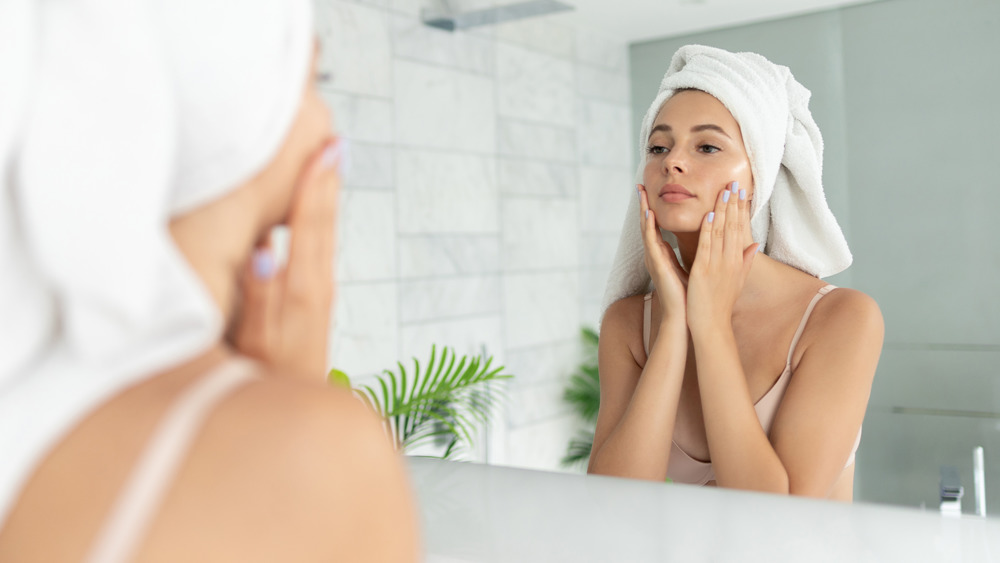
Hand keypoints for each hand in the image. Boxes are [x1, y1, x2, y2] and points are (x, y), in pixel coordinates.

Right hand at [232, 138, 341, 378]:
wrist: (292, 412)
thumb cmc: (265, 381)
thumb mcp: (256, 341)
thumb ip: (260, 296)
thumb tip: (265, 248)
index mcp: (303, 289)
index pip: (309, 226)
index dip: (315, 186)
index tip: (324, 148)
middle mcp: (317, 286)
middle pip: (324, 223)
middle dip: (327, 181)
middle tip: (332, 139)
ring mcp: (319, 293)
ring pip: (324, 234)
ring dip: (326, 196)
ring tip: (328, 161)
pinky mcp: (314, 301)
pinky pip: (318, 248)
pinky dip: (318, 221)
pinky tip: (312, 211)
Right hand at [637, 184, 687, 319]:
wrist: (685, 316)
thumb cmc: (690, 296)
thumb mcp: (694, 267)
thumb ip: (696, 251)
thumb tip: (706, 238)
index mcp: (664, 255)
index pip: (657, 228)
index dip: (653, 210)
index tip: (652, 194)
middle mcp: (656, 255)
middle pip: (647, 225)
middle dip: (643, 205)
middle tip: (640, 186)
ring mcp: (654, 260)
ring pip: (646, 229)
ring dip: (643, 210)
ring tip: (640, 193)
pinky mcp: (657, 265)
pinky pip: (651, 242)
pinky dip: (649, 227)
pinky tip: (648, 214)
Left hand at [686, 181, 758, 332]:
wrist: (712, 325)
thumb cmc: (721, 304)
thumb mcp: (737, 281)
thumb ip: (745, 261)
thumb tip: (755, 244)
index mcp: (737, 261)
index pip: (740, 229)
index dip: (740, 210)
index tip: (740, 192)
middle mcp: (730, 261)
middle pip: (733, 227)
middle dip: (733, 204)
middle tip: (734, 182)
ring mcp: (717, 265)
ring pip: (721, 233)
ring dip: (722, 211)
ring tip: (723, 191)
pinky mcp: (703, 271)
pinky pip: (707, 247)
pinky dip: (708, 231)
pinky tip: (709, 216)